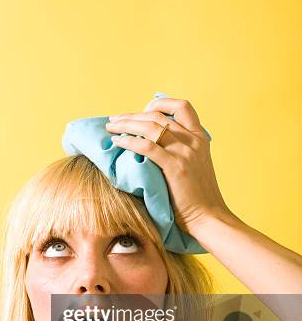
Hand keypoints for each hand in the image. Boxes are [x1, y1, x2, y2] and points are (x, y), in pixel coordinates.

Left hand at [105, 96, 233, 236]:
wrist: (209, 217)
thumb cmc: (199, 197)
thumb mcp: (196, 166)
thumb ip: (182, 151)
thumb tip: (155, 143)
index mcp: (200, 138)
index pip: (182, 106)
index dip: (160, 103)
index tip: (143, 111)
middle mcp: (193, 141)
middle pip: (158, 115)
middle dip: (132, 115)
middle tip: (115, 120)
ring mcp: (185, 152)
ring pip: (150, 127)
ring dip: (126, 124)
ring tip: (111, 127)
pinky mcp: (175, 166)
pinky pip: (147, 146)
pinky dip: (129, 141)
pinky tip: (117, 141)